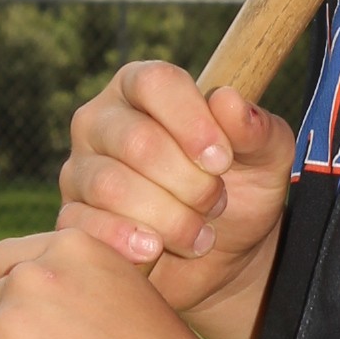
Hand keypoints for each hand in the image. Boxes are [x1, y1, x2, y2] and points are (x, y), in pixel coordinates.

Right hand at [13, 61, 293, 338]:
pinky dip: (127, 241)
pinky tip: (155, 250)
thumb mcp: (267, 158)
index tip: (222, 160)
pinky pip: (85, 224)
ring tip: (199, 234)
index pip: (154, 82)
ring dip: (167, 217)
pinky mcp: (72, 215)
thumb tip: (227, 101)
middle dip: (188, 181)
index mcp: (145, 88)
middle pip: (134, 139)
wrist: (223, 256)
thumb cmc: (242, 190)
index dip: (190, 120)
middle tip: (216, 203)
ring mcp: (81, 169)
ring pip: (110, 186)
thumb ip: (256, 128)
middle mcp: (103, 120)